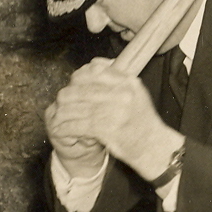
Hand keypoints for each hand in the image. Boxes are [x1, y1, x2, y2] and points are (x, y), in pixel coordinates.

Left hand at [45, 58, 183, 182]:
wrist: (153, 146)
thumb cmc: (141, 121)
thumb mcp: (135, 93)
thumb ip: (116, 78)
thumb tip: (93, 65)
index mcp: (128, 81)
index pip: (93, 70)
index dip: (77, 77)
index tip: (71, 85)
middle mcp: (122, 93)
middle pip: (81, 89)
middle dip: (66, 97)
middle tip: (60, 105)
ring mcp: (115, 111)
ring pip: (77, 107)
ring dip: (62, 114)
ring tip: (57, 119)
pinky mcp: (107, 129)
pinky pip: (78, 125)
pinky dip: (65, 128)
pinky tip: (60, 130)